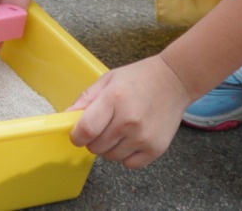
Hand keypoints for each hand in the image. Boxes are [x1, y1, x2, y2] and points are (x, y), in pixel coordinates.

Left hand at [67, 54, 193, 168]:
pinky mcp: (156, 148)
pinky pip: (129, 164)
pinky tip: (133, 138)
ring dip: (111, 147)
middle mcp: (129, 120)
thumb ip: (86, 99)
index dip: (76, 135)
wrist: (175, 80)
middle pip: (95, 147)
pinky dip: (127, 155)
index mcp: (114, 99)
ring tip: (122, 129)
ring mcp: (143, 136)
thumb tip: (66, 118)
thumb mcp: (109, 80)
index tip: (78, 133)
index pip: (84, 130)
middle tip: (105, 125)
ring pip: (111, 157)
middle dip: (94, 139)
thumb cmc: (139, 78)